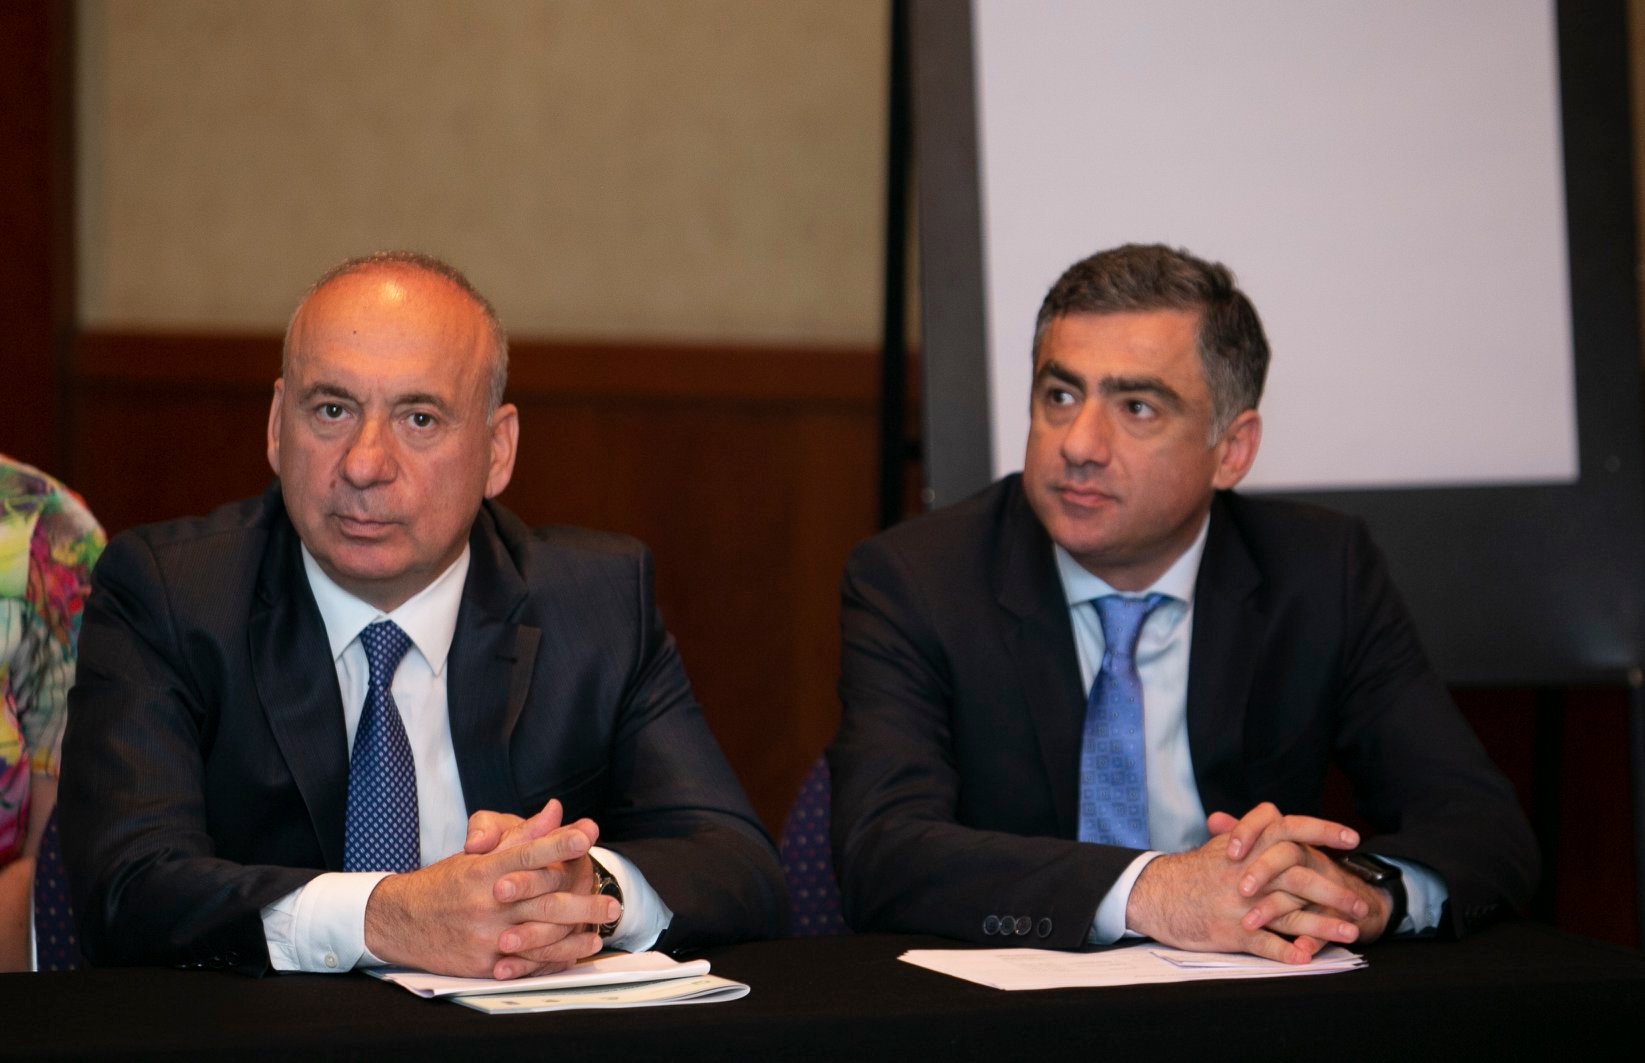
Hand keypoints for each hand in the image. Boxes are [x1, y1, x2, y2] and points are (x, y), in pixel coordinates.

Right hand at [364, 811, 617, 979]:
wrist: (399, 922)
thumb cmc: (446, 883)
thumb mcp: (479, 855)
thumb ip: (522, 835)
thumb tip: (556, 809)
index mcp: (484, 870)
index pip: (526, 854)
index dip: (557, 844)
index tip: (586, 835)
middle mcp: (486, 902)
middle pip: (542, 900)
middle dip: (582, 902)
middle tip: (613, 902)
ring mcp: (484, 935)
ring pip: (539, 937)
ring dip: (575, 936)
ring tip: (601, 932)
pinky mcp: (483, 963)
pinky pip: (525, 964)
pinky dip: (553, 961)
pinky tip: (575, 955)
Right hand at [1126, 803, 1367, 963]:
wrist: (1156, 894)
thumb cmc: (1194, 871)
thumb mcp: (1223, 846)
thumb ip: (1253, 834)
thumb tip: (1281, 821)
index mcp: (1246, 845)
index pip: (1291, 828)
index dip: (1323, 830)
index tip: (1352, 838)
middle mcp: (1246, 871)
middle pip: (1299, 876)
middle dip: (1335, 890)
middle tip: (1360, 903)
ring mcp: (1239, 903)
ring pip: (1290, 913)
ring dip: (1323, 925)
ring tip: (1350, 932)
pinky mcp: (1231, 931)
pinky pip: (1265, 944)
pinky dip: (1287, 951)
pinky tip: (1308, 957)